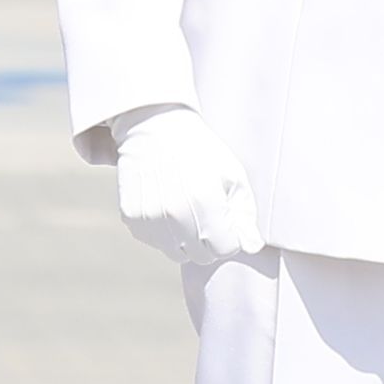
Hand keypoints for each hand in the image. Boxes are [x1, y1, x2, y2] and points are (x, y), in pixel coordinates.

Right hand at [114, 108, 261, 263]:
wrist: (155, 127)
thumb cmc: (200, 152)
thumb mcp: (232, 175)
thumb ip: (245, 215)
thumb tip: (252, 248)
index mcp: (205, 202)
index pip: (225, 249)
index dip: (230, 236)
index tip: (226, 218)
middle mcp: (175, 215)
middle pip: (201, 256)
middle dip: (209, 241)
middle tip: (207, 212)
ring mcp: (150, 219)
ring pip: (176, 253)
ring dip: (185, 239)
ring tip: (186, 207)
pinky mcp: (131, 218)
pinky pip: (154, 242)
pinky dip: (163, 232)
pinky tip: (166, 204)